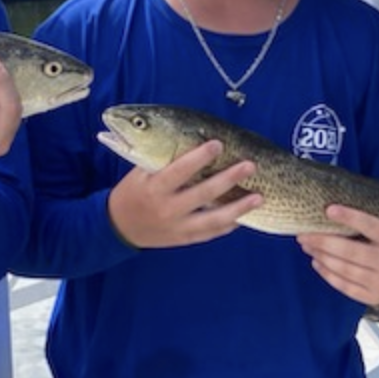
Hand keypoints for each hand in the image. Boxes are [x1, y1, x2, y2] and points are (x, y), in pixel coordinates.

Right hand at [106, 139, 262, 248]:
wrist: (119, 227)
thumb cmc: (132, 192)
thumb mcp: (139, 172)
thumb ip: (163, 160)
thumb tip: (192, 139)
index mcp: (154, 188)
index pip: (179, 171)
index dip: (198, 157)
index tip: (217, 143)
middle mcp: (167, 209)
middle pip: (203, 193)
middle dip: (228, 179)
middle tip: (250, 165)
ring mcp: (177, 226)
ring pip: (212, 219)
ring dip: (238, 208)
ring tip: (259, 197)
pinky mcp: (184, 239)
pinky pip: (210, 233)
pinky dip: (228, 225)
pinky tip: (245, 216)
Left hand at [297, 205, 378, 305]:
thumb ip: (362, 226)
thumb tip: (327, 215)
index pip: (371, 226)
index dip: (350, 217)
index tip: (329, 210)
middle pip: (350, 250)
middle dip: (322, 242)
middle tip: (304, 235)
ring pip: (343, 269)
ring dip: (321, 256)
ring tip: (307, 246)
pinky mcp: (372, 296)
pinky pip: (343, 285)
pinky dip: (326, 273)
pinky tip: (317, 262)